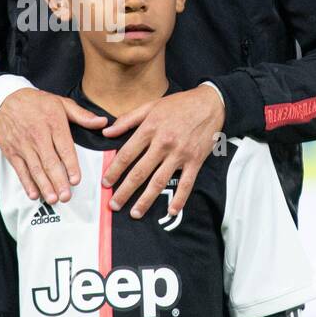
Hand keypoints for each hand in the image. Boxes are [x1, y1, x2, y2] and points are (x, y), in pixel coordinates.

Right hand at [0, 88, 106, 204]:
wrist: (6, 99)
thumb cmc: (37, 102)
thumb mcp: (61, 103)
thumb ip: (82, 115)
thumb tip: (102, 122)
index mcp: (53, 123)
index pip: (64, 148)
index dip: (70, 165)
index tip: (76, 180)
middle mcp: (38, 135)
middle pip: (49, 162)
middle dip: (58, 181)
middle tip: (66, 196)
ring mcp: (23, 144)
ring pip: (35, 168)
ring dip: (44, 185)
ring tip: (53, 199)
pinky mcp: (11, 151)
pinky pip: (20, 169)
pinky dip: (26, 183)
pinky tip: (34, 193)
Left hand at [99, 84, 224, 217]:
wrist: (210, 104)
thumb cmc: (179, 105)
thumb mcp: (151, 106)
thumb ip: (127, 120)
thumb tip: (106, 132)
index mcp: (150, 129)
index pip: (126, 154)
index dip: (114, 170)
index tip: (106, 183)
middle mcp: (163, 143)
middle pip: (140, 172)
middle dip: (125, 191)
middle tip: (114, 204)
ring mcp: (180, 154)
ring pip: (159, 181)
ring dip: (146, 200)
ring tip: (135, 213)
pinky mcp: (195, 161)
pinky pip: (186, 183)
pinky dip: (179, 199)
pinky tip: (170, 211)